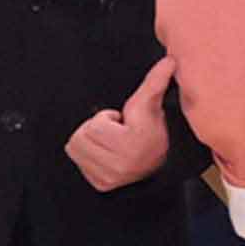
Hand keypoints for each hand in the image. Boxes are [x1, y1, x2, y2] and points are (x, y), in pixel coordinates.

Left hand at [62, 57, 181, 190]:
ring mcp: (109, 177)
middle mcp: (120, 165)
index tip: (122, 123)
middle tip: (115, 133)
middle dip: (96, 130)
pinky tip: (106, 154)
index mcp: (132, 143)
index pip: (94, 125)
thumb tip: (169, 61)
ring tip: (109, 142)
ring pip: (75, 148)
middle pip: (80, 136)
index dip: (107, 118)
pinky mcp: (101, 185)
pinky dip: (88, 157)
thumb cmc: (154, 133)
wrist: (162, 167)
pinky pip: (78, 163)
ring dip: (89, 142)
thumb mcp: (152, 106)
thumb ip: (155, 82)